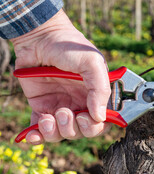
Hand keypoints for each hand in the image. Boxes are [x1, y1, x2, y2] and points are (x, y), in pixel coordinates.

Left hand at [11, 9, 110, 144]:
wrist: (39, 37)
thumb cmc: (70, 46)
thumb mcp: (91, 62)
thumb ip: (100, 88)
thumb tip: (100, 116)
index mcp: (96, 95)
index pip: (101, 121)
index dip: (94, 126)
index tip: (85, 116)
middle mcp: (80, 103)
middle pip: (82, 131)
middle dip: (73, 128)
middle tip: (64, 112)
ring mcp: (60, 105)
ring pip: (61, 133)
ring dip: (54, 132)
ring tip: (47, 118)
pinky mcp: (41, 106)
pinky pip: (40, 130)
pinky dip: (37, 136)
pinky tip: (33, 133)